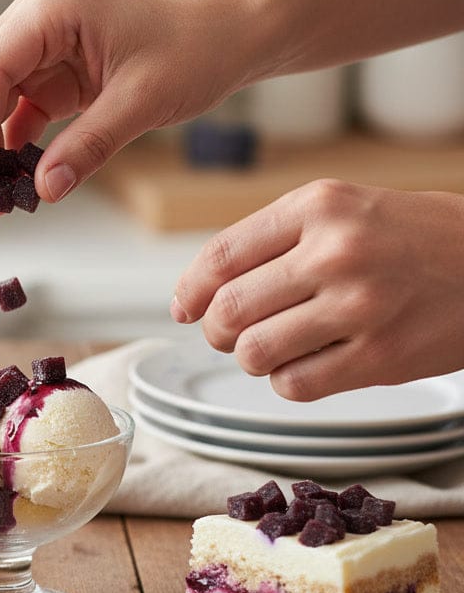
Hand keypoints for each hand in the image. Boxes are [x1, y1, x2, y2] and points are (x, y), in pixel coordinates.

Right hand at [0, 0, 254, 209]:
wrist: (225, 38)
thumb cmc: (193, 49)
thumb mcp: (143, 100)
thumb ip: (90, 144)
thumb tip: (44, 190)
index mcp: (49, 12)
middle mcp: (32, 25)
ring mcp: (37, 53)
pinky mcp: (48, 80)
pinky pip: (10, 118)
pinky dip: (4, 152)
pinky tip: (9, 185)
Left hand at [171, 179, 463, 399]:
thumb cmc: (407, 238)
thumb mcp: (342, 210)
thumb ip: (271, 241)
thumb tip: (196, 294)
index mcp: (319, 206)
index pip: (221, 257)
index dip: (190, 291)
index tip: (184, 308)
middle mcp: (337, 251)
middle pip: (229, 312)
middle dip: (218, 331)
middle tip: (232, 334)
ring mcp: (360, 305)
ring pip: (255, 353)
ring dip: (253, 359)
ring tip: (275, 348)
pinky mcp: (381, 355)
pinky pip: (295, 385)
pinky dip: (288, 382)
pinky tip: (308, 364)